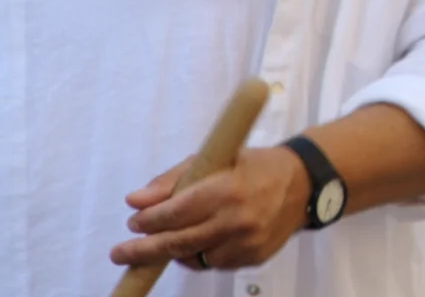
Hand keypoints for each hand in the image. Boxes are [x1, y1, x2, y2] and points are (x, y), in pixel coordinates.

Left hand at [111, 145, 308, 271]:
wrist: (304, 185)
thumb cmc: (255, 166)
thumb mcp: (216, 159)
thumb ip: (173, 180)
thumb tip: (134, 201)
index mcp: (228, 189)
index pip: (176, 212)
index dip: (149, 220)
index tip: (134, 222)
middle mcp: (238, 220)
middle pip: (178, 242)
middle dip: (143, 250)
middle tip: (120, 253)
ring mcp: (247, 243)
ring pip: (194, 258)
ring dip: (174, 251)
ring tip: (165, 241)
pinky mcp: (253, 258)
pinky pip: (214, 264)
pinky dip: (200, 255)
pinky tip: (198, 242)